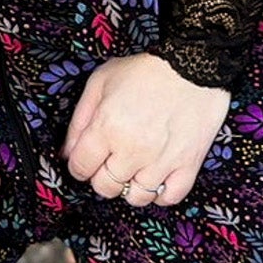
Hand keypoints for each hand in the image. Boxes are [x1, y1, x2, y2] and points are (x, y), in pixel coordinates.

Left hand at [62, 53, 229, 207]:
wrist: (194, 64)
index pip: (81, 168)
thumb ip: (79, 119)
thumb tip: (68, 152)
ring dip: (130, 186)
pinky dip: (160, 194)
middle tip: (110, 162)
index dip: (80, 165)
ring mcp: (162, 161)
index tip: (87, 159)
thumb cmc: (147, 70)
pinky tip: (157, 177)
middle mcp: (132, 149)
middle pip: (105, 187)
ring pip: (136, 197)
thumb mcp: (101, 81)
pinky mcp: (188, 165)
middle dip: (102, 177)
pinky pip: (169, 198)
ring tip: (134, 169)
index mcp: (107, 127)